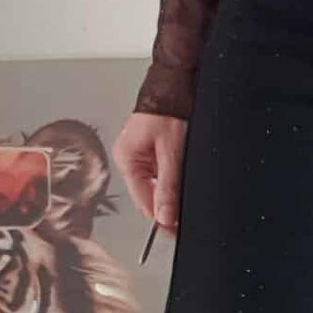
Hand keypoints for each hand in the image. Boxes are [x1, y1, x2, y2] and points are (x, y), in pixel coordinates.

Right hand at [114, 111, 187, 232]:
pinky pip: (161, 171)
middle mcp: (130, 158)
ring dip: (171, 190)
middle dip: (167, 204)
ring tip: (185, 185)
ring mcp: (140, 154)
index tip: (176, 230)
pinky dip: (172, 177)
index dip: (161, 217)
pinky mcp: (152, 149)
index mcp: (127, 159)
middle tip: (185, 216)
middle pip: (149, 194)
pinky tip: (183, 173)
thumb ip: (168, 187)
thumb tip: (164, 216)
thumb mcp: (172, 153)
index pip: (142, 200)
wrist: (177, 82)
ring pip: (156, 184)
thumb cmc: (170, 108)